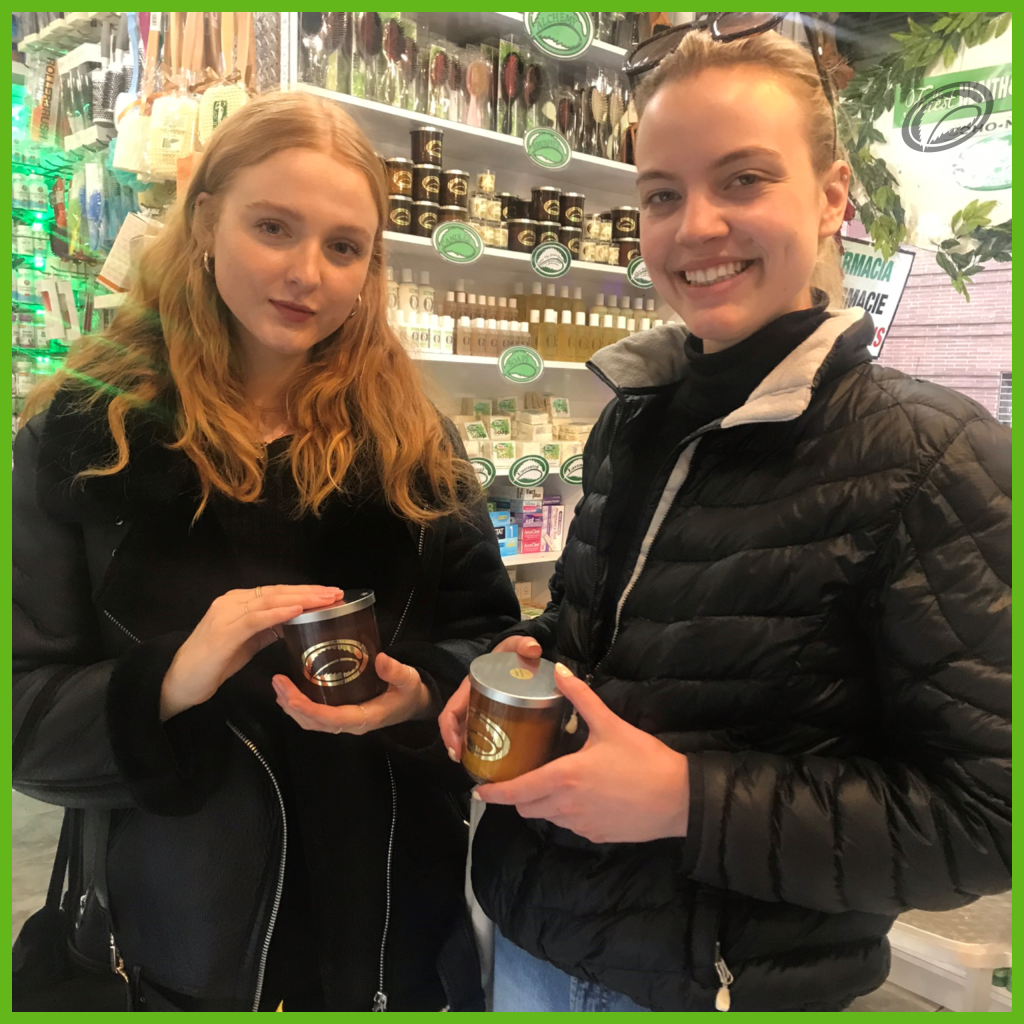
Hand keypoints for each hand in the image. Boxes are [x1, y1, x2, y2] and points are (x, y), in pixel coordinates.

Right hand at [160, 585, 342, 720]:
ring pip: (271, 600)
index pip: (277, 592)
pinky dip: (279, 613)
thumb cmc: (212, 664)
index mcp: (238, 602)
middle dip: (310, 591)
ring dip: (302, 599)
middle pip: (278, 592)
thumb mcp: (246, 643)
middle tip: (337, 593)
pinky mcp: (224, 632)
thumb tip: (293, 622)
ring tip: (326, 599)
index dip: (305, 591)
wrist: (179, 682)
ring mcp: (227, 615)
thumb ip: (266, 630)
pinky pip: (256, 619)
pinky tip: (299, 611)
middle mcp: (232, 602)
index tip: (330, 593)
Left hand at [272, 651, 432, 733]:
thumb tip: (381, 659)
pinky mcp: (341, 714)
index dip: (309, 710)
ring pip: (312, 722)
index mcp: (365, 718)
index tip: (291, 696)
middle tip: (278, 683)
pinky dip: (299, 706)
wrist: (414, 703)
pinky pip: (316, 716)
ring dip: (292, 706)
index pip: (331, 719)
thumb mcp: (409, 680)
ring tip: (279, 686)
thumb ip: (397, 671)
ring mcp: (344, 721)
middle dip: (292, 706)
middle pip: (314, 722)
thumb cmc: (409, 692)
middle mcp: (351, 724)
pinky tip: (291, 691)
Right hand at [438, 635, 542, 762]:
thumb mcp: (513, 646)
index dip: (449, 733)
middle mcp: (471, 700)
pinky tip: (496, 762)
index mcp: (469, 687)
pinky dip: (485, 749)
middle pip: (458, 729)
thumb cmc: (509, 652)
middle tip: (467, 764)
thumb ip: (522, 644)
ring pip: (469, 734)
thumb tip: (532, 648)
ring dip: (470, 752)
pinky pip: (483, 734)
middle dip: (459, 748)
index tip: (456, 750)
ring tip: (479, 768)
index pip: (450, 713)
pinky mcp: (493, 715)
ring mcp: (481, 708)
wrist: (517, 653)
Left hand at [475, 663, 690, 843]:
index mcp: (564, 777)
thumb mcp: (610, 724)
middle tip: (521, 775)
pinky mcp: (596, 836)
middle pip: (527, 807)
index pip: (517, 791)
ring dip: (543, 803)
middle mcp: (566, 806)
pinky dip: (566, 813)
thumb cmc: (644, 760)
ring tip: (553, 781)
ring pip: (547, 817)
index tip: (479, 789)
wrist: (679, 799)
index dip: (494, 792)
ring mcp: (581, 825)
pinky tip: (582, 795)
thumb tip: (560, 671)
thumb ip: (580, 697)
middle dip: (518, 795)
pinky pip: (570, 826)